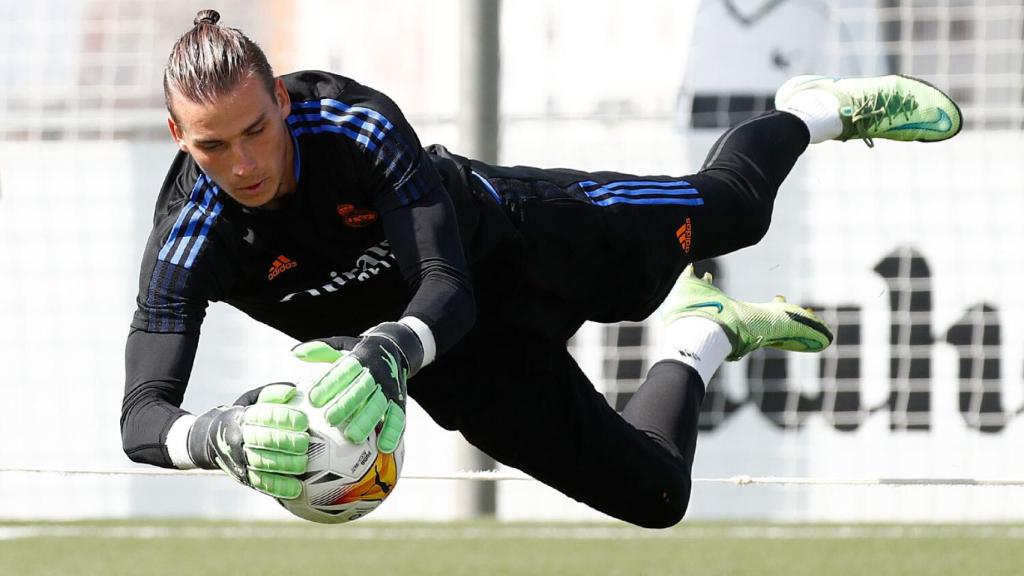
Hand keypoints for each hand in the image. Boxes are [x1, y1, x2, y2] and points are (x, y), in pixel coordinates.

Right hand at [188, 384, 308, 498]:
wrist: (209, 440)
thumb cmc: (243, 416)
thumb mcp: (250, 400)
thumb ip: (271, 393)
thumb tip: (293, 390)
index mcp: (241, 416)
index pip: (263, 415)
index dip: (284, 418)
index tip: (304, 421)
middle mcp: (236, 437)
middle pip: (263, 440)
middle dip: (286, 441)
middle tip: (305, 442)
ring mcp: (237, 459)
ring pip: (261, 463)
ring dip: (284, 465)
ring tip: (303, 464)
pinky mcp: (242, 477)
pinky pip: (260, 483)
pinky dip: (278, 487)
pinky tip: (296, 489)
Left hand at [292, 323, 421, 453]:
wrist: (394, 349)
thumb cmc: (358, 353)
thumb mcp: (341, 346)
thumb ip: (319, 351)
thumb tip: (295, 353)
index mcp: (359, 359)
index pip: (344, 370)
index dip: (329, 384)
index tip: (313, 399)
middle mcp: (376, 373)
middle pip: (361, 389)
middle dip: (346, 404)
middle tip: (329, 420)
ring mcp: (390, 388)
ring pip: (379, 405)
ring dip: (367, 421)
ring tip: (353, 438)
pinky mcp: (400, 402)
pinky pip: (399, 418)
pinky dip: (393, 433)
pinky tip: (383, 448)